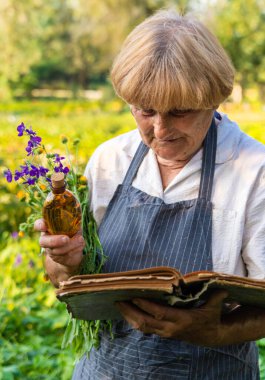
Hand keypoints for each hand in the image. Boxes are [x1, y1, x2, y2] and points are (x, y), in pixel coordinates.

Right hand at [34, 218, 84, 285]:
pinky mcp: (58, 258)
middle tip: (66, 239)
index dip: (40, 225)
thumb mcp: (74, 223)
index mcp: (48, 227)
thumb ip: (73, 216)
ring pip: (56, 250)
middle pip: (43, 242)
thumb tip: (76, 205)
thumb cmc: (73, 232)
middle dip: (55, 241)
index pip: (38, 225)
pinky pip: (64, 257)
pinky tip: (80, 246)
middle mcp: (46, 239)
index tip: (44, 226)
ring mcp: (51, 250)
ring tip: (81, 240)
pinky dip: (74, 250)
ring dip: (70, 245)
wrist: (75, 250)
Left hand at [117, 291, 232, 346]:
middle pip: (145, 322)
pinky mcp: (163, 333)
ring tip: (119, 305)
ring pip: (143, 327)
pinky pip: (145, 329)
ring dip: (129, 316)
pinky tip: (127, 312)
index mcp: (182, 321)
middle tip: (118, 300)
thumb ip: (216, 297)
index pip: (159, 313)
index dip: (145, 306)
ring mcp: (166, 333)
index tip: (133, 296)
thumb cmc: (211, 317)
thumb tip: (221, 287)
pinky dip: (134, 320)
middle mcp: (171, 328)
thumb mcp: (215, 307)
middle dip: (130, 311)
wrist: (212, 336)